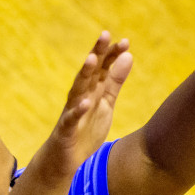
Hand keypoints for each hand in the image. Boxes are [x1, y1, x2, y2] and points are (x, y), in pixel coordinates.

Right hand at [33, 33, 132, 184]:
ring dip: (84, 74)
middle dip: (96, 54)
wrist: (65, 160)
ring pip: (77, 90)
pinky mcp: (66, 130)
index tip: (125, 41)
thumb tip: (128, 56)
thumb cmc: (86, 129)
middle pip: (88, 73)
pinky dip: (77, 110)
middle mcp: (80, 97)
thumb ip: (115, 81)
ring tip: (91, 59)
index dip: (112, 55)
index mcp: (92, 91)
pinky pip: (71, 119)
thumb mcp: (106, 103)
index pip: (101, 68)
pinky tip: (84, 103)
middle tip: (105, 35)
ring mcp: (72, 112)